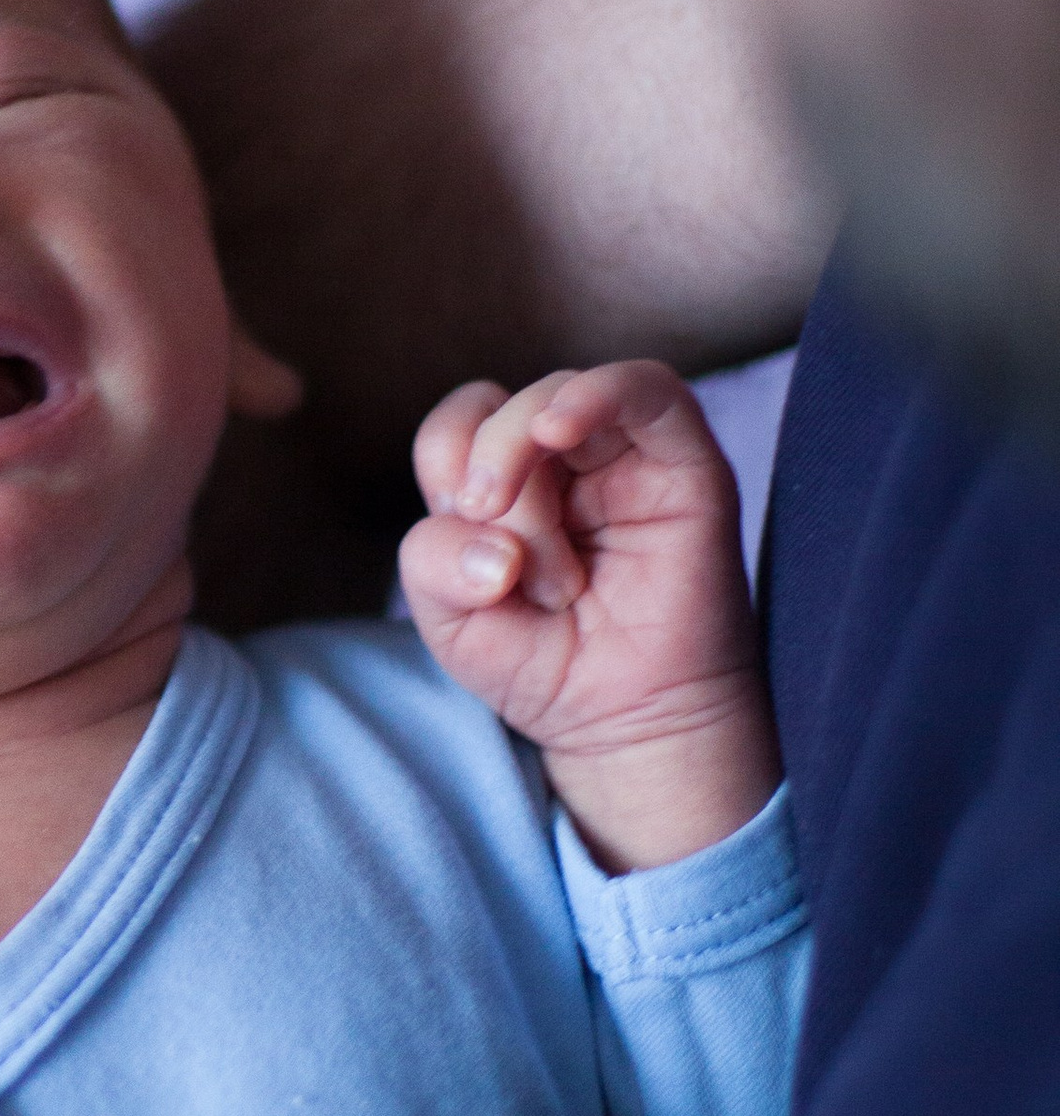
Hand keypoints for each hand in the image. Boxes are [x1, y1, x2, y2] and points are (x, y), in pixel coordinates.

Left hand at [401, 360, 777, 869]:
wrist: (633, 726)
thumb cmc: (546, 667)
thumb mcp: (453, 623)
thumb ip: (430, 562)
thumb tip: (488, 536)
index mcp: (506, 483)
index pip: (456, 426)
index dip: (447, 460)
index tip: (461, 533)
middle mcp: (566, 461)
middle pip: (500, 407)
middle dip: (489, 479)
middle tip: (507, 567)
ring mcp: (627, 456)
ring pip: (559, 395)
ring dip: (526, 463)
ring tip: (539, 564)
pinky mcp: (686, 463)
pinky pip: (649, 389)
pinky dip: (596, 394)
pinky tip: (555, 431)